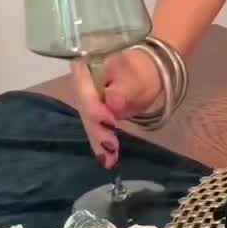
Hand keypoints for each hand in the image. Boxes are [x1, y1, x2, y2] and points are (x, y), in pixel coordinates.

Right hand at [72, 49, 162, 170]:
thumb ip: (125, 89)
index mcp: (86, 67)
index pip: (86, 92)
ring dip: (100, 142)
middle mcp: (79, 83)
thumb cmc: (143, 69)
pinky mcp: (93, 111)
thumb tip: (114, 102)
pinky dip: (102, 141)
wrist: (147, 68)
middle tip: (109, 153)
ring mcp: (84, 98)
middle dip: (98, 133)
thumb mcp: (138, 76)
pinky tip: (108, 158)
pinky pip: (95, 127)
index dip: (96, 111)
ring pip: (89, 122)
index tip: (111, 124)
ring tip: (109, 161)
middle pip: (86, 110)